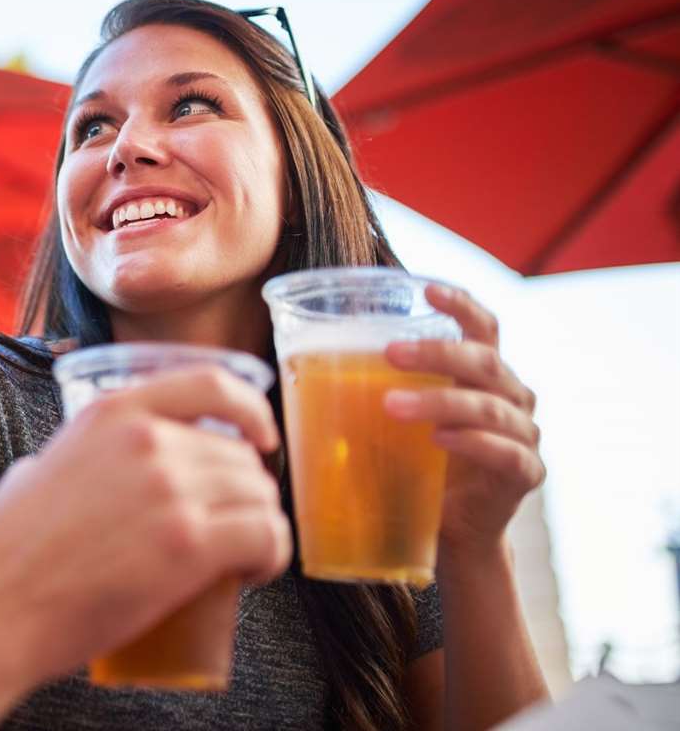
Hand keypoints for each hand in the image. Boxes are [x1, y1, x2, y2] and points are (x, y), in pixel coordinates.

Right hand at [0, 368, 290, 681]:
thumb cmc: (7, 550)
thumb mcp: (38, 468)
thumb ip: (68, 456)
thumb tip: (63, 469)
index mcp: (113, 411)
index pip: (212, 383)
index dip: (251, 409)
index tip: (260, 437)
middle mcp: (148, 439)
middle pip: (241, 456)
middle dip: (249, 496)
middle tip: (231, 533)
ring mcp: (170, 488)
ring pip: (260, 497)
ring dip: (262, 528)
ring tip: (241, 560)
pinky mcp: (188, 543)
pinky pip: (266, 537)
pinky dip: (273, 556)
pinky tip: (254, 573)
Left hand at [382, 284, 543, 557]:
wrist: (450, 529)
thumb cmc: (418, 461)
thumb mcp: (396, 416)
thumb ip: (370, 384)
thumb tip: (294, 352)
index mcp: (483, 373)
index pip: (483, 326)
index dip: (460, 304)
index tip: (426, 289)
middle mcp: (511, 396)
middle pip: (484, 362)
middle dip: (436, 354)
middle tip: (388, 354)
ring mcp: (523, 434)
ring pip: (489, 407)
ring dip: (439, 401)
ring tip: (392, 405)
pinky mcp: (525, 474)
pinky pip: (507, 453)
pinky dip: (474, 443)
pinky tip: (440, 440)